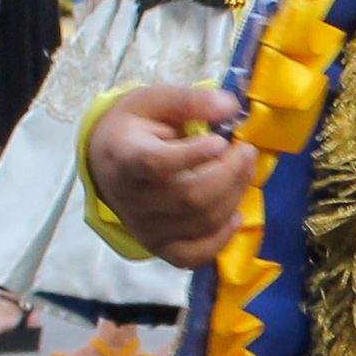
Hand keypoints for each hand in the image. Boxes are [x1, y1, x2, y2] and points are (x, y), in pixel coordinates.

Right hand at [86, 81, 253, 270]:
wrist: (108, 161)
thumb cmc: (135, 127)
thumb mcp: (155, 101)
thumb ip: (190, 101)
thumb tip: (230, 106)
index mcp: (124, 157)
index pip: (157, 164)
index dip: (193, 155)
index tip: (219, 140)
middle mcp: (131, 199)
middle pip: (190, 196)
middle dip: (230, 173)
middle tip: (247, 151)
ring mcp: (145, 228)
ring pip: (201, 221)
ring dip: (234, 196)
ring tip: (244, 170)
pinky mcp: (158, 246)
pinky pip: (195, 255)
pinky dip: (222, 238)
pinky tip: (235, 214)